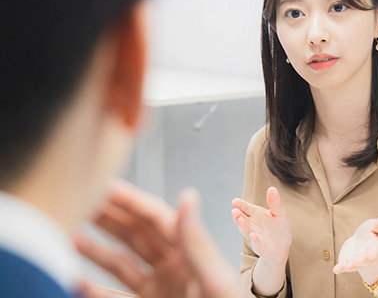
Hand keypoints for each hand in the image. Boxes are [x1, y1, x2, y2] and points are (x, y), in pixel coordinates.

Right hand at [75, 179, 237, 297]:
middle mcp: (172, 267)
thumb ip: (195, 242)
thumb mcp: (212, 279)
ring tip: (69, 234)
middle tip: (81, 201)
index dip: (131, 202)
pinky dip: (93, 289)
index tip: (105, 188)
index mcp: (190, 253)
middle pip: (135, 236)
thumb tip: (186, 196)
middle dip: (108, 218)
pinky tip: (74, 280)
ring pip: (120, 264)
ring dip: (95, 250)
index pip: (156, 219)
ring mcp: (159, 289)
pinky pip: (114, 296)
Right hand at [231, 187, 291, 265]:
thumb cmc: (279, 227)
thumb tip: (272, 188)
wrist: (283, 246)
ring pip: (246, 230)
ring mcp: (254, 236)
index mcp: (255, 214)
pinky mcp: (260, 246)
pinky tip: (253, 235)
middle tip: (234, 211)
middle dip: (237, 215)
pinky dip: (254, 239)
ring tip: (239, 220)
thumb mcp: (279, 213)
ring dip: (242, 226)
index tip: (235, 201)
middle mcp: (251, 224)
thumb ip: (275, 202)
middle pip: (242, 218)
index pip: (245, 207)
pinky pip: (256, 243)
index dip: (240, 204)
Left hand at [333, 217, 377, 273]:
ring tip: (348, 267)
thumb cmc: (371, 232)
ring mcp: (356, 261)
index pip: (375, 250)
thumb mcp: (375, 226)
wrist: (361, 241)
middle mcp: (366, 257)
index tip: (371, 255)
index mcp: (375, 247)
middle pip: (363, 259)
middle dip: (360, 260)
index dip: (373, 252)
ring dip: (351, 266)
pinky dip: (340, 268)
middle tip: (357, 261)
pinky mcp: (346, 261)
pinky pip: (343, 266)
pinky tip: (336, 270)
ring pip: (353, 265)